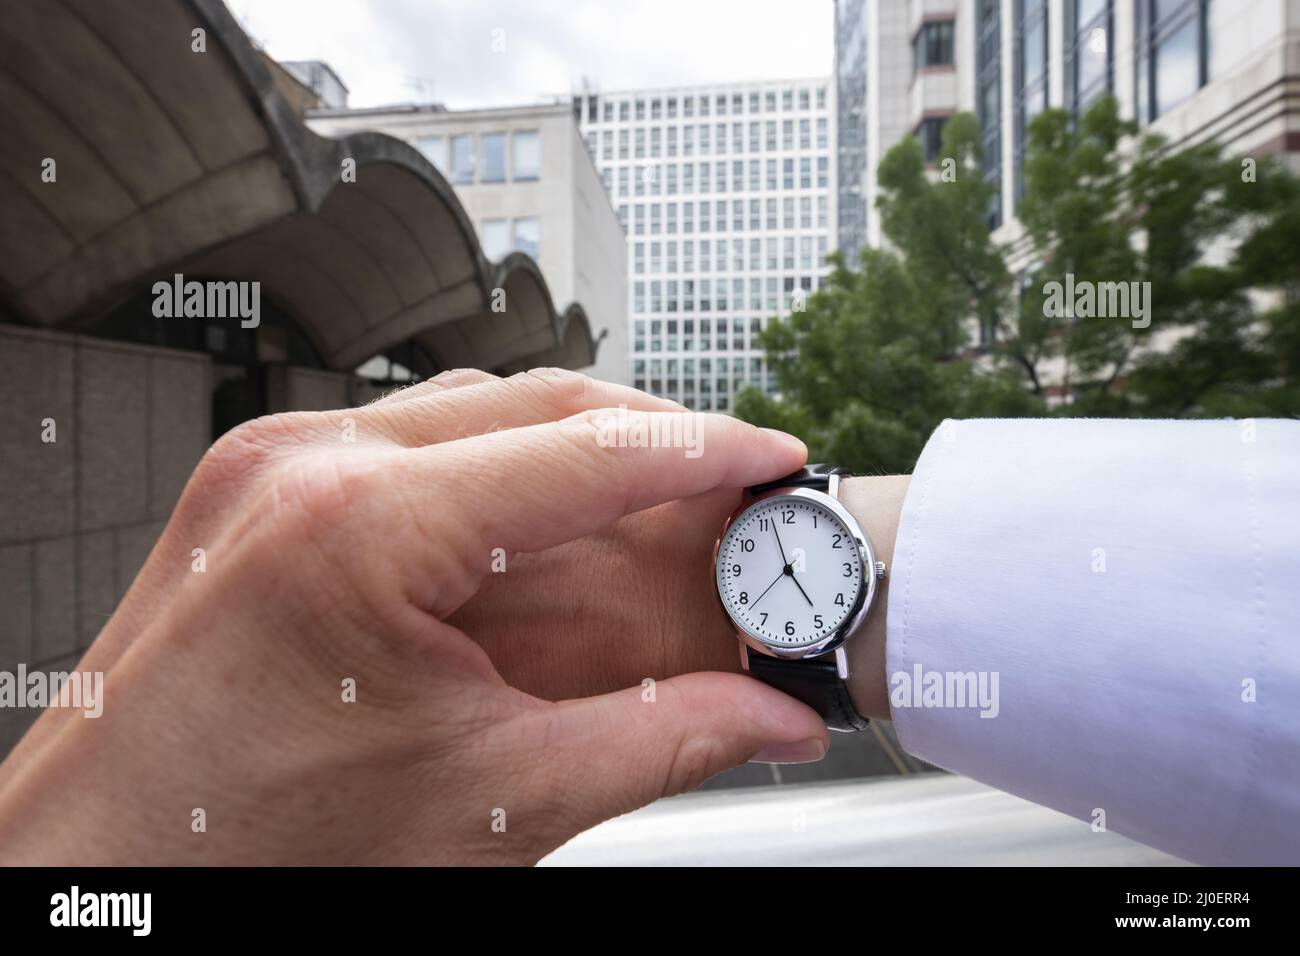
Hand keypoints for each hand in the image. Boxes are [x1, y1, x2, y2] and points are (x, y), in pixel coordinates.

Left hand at [0, 368, 827, 864]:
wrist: (110, 868)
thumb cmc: (251, 848)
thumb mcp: (490, 799)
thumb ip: (659, 743)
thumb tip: (766, 719)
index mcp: (356, 530)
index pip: (583, 453)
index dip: (703, 453)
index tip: (770, 457)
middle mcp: (304, 465)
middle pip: (534, 402)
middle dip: (651, 438)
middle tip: (730, 485)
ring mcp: (270, 461)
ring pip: (472, 406)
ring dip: (573, 443)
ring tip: (650, 502)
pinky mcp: (260, 480)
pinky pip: (410, 435)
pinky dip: (494, 461)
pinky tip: (537, 517)